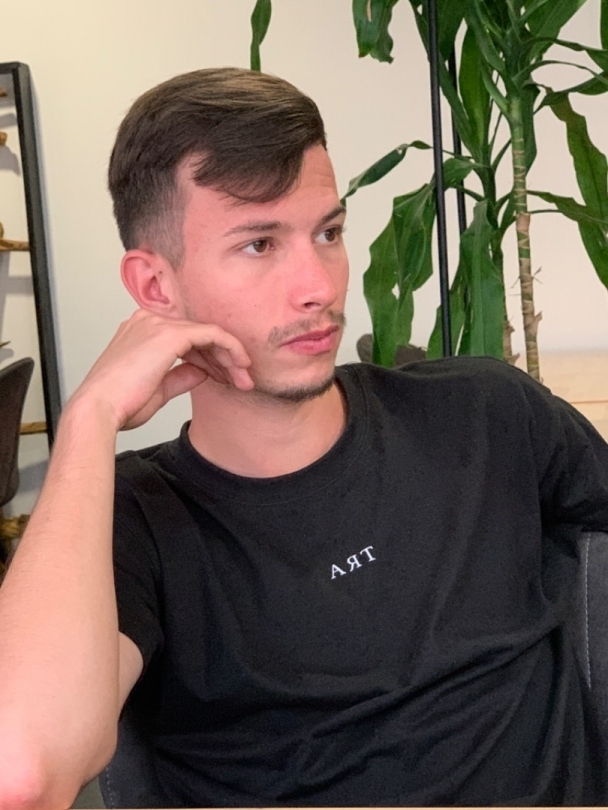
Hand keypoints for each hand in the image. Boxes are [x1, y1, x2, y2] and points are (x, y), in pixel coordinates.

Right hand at [69, 310, 252, 430]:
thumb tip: (202, 371)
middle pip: (198, 334)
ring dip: (230, 357)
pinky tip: (239, 366)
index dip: (209, 358)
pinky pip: (211, 334)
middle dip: (223, 358)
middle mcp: (148, 322)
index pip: (185, 338)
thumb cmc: (119, 404)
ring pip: (207, 333)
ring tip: (243, 380)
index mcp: (140, 331)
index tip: (224, 378)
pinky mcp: (170, 334)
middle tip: (242, 380)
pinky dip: (230, 348)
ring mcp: (158, 324)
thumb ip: (181, 376)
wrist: (99, 409)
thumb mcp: (157, 389)